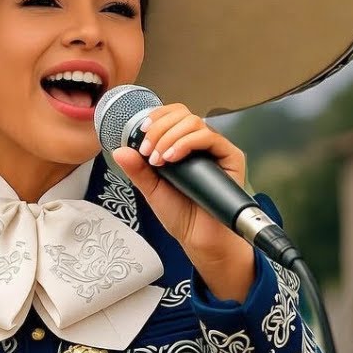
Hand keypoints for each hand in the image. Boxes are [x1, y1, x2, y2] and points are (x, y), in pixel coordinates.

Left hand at [112, 103, 255, 300]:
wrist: (199, 238)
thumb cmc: (182, 215)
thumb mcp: (152, 189)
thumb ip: (138, 169)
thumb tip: (121, 150)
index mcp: (183, 146)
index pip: (172, 116)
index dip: (156, 117)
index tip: (141, 133)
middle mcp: (201, 144)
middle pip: (182, 114)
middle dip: (159, 128)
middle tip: (148, 151)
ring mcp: (217, 149)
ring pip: (194, 122)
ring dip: (170, 136)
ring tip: (159, 159)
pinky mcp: (231, 157)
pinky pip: (210, 137)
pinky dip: (186, 143)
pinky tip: (173, 158)